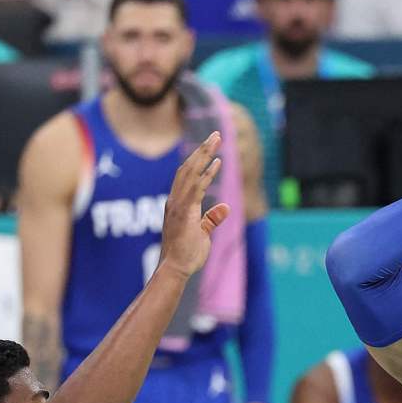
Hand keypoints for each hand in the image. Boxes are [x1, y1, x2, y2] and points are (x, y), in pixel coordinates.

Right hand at [156, 132, 227, 279]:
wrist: (175, 268)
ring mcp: (178, 205)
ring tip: (216, 139)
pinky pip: (196, 187)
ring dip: (204, 154)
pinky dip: (206, 173)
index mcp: (178, 204)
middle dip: (202, 149)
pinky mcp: (184, 212)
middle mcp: (176, 200)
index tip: (212, 148)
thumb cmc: (186, 255)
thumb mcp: (203, 234)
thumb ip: (212, 219)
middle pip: (188, 167)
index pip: (188, 175)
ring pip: (190, 171)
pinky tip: (217, 162)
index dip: (199, 159)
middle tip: (216, 134)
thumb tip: (226, 207)